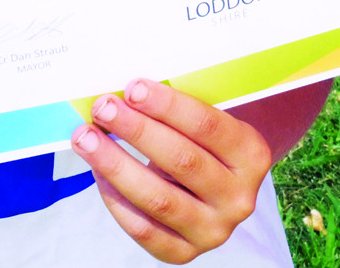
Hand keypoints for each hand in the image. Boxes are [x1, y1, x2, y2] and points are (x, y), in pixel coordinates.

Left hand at [72, 79, 271, 262]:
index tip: (133, 88)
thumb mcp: (212, 126)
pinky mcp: (184, 253)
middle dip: (137, 130)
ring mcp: (213, 231)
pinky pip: (143, 229)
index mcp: (253, 155)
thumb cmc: (206, 146)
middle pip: (182, 160)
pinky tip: (98, 172)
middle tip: (104, 108)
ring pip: (158, 197)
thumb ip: (181, 113)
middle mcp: (239, 197)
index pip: (208, 126)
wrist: (221, 194)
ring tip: (87, 139)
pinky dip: (116, 199)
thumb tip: (128, 94)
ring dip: (116, 164)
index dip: (168, 106)